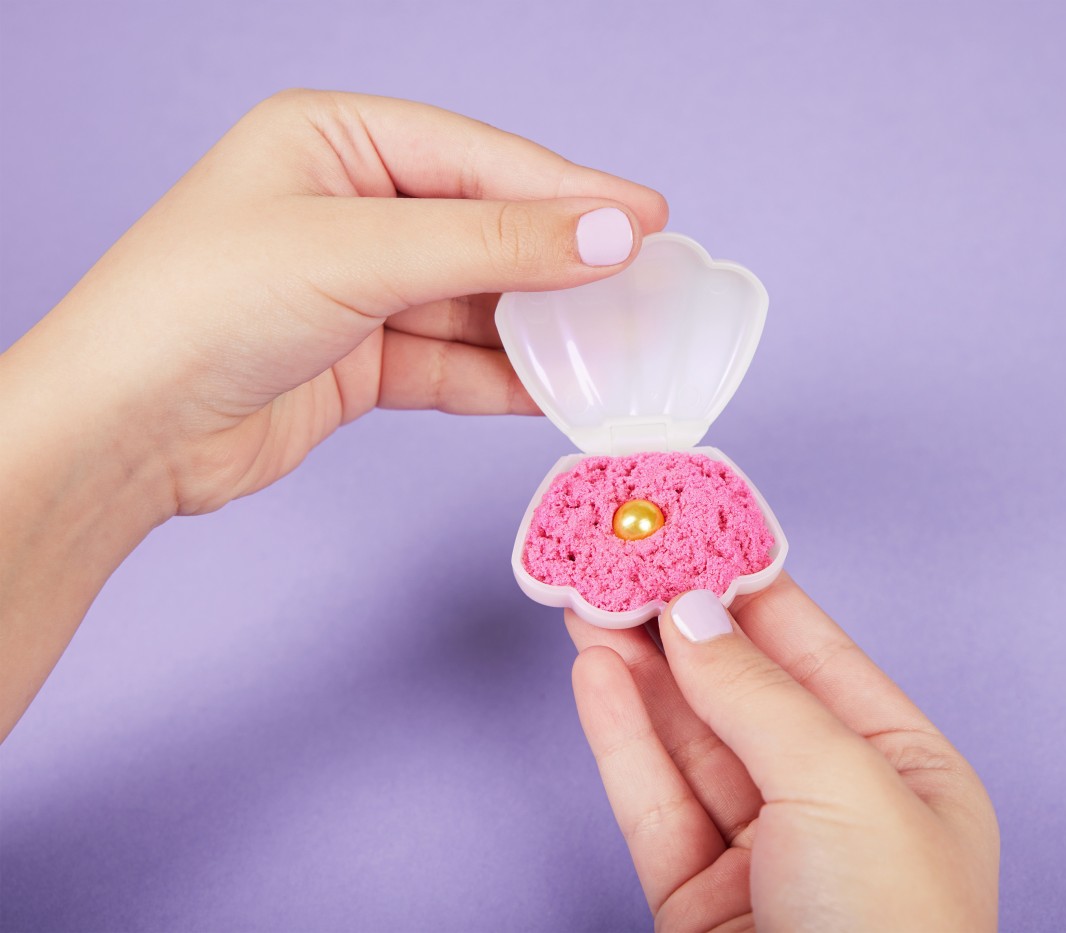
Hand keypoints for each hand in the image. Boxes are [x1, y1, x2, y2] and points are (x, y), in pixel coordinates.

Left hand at [0, 89, 665, 735]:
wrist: (122, 433)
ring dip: (542, 329)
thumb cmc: (199, 307)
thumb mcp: (360, 253)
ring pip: (478, 302)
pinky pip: (454, 362)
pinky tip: (558, 390)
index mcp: (334, 140)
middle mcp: (350, 207)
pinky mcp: (361, 360)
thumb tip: (609, 232)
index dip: (569, 189)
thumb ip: (494, 244)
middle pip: (487, 228)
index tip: (648, 220)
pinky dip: (505, 378)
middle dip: (563, 263)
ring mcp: (358, 287)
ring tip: (618, 348)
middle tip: (648, 286)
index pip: (480, 157)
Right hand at [567, 574, 999, 931]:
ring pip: (687, 739)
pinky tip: (594, 673)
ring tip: (589, 595)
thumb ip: (760, 695)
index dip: (752, 583)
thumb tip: (694, 615)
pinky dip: (620, 734)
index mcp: (904, 771)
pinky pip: (652, 798)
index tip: (698, 525)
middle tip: (624, 553)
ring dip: (636, 666)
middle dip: (679, 619)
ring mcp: (761, 856)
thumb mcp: (843, 786)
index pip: (817, 651)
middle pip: (741, 689)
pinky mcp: (695, 900)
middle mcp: (833, 806)